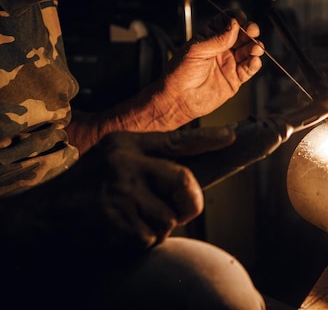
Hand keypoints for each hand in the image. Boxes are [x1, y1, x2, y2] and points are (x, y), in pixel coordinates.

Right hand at [0, 126, 235, 258]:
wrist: (40, 217)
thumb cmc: (82, 189)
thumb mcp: (110, 159)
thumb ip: (146, 160)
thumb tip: (190, 176)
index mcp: (126, 145)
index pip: (177, 140)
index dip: (209, 139)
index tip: (232, 138)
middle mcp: (127, 165)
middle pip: (186, 183)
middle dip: (190, 202)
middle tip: (181, 208)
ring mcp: (124, 194)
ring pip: (170, 218)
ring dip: (157, 227)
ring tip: (129, 220)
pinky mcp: (121, 224)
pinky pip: (152, 238)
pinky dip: (141, 242)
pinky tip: (118, 232)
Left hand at [156, 11, 263, 127]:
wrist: (179, 99)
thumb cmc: (180, 73)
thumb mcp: (196, 50)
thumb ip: (217, 39)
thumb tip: (234, 24)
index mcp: (210, 37)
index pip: (227, 22)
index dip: (236, 19)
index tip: (241, 19)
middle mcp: (222, 48)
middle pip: (242, 35)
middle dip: (249, 31)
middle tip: (252, 31)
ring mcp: (230, 63)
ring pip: (248, 51)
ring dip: (254, 47)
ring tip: (255, 48)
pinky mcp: (235, 78)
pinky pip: (249, 69)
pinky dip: (254, 64)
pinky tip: (254, 61)